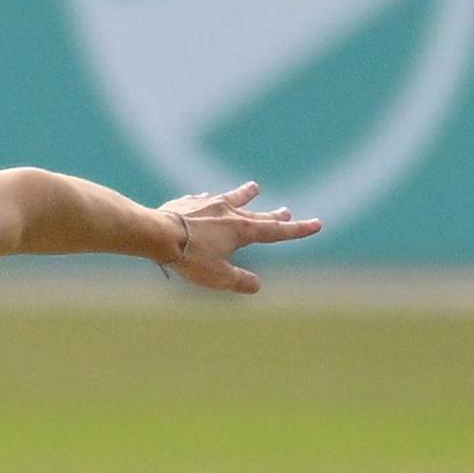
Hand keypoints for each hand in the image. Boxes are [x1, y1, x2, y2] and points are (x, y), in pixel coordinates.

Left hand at [159, 181, 322, 293]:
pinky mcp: (187, 202)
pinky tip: (204, 197)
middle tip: (287, 211)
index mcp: (241, 230)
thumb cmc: (189, 257)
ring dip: (245, 194)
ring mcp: (208, 204)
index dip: (298, 230)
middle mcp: (228, 212)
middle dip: (274, 215)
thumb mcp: (218, 277)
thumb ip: (240, 281)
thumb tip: (256, 285)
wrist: (156, 233)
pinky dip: (208, 200)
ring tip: (255, 188)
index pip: (276, 231)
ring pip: (232, 197)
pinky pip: (202, 200)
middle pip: (257, 214)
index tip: (317, 224)